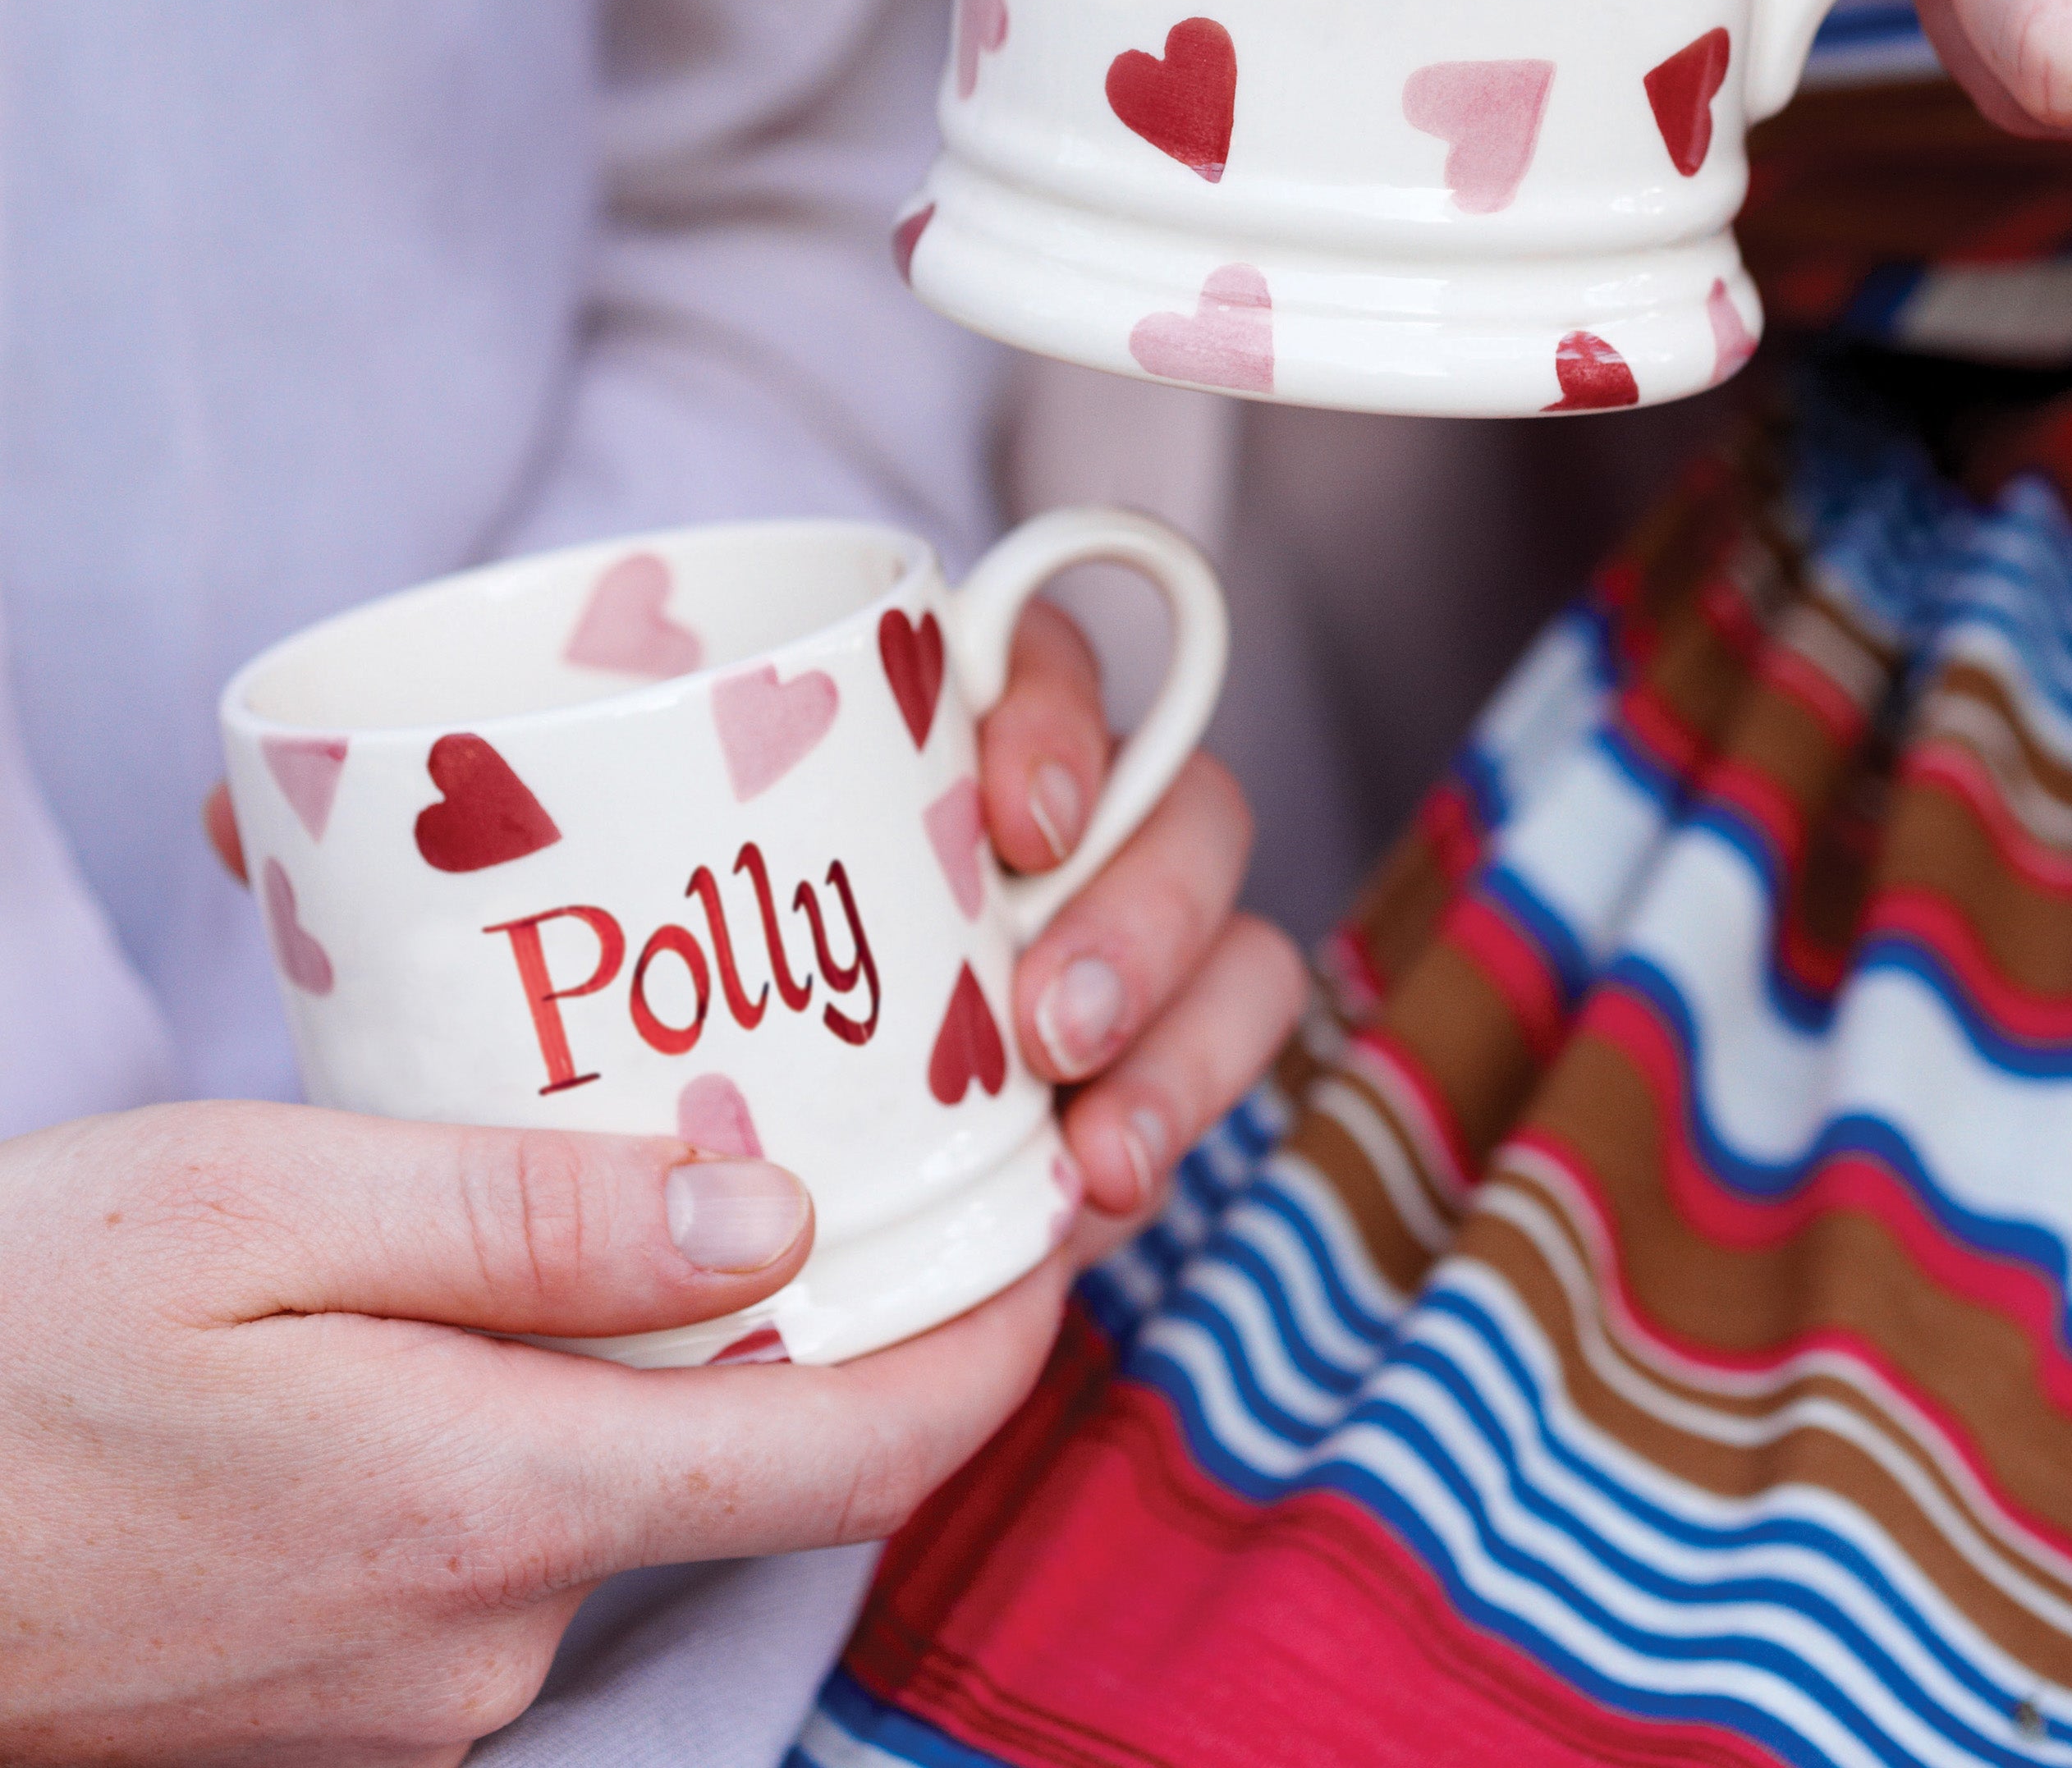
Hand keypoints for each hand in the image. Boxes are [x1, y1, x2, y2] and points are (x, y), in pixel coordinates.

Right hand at [0, 1099, 1070, 1763]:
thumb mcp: (254, 1208)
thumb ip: (528, 1222)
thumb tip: (774, 1219)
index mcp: (491, 1502)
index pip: (850, 1452)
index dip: (985, 1343)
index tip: (1055, 1226)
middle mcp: (487, 1635)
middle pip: (753, 1457)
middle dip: (833, 1313)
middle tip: (852, 1137)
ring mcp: (418, 1692)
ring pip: (630, 1486)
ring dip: (675, 1354)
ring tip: (655, 1181)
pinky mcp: (352, 1697)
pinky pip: (522, 1534)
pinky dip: (562, 1418)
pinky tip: (496, 1308)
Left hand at [208, 597, 1304, 1237]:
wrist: (664, 1160)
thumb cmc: (610, 984)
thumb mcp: (517, 900)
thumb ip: (417, 842)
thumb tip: (255, 821)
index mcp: (920, 731)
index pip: (1047, 657)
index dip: (1064, 712)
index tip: (1010, 813)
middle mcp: (1041, 830)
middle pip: (1175, 806)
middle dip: (1143, 909)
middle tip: (1037, 1020)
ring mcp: (1096, 947)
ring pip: (1226, 943)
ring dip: (1185, 1034)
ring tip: (1092, 1152)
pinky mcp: (1117, 1071)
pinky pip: (1205, 1067)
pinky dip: (1180, 1116)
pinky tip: (1094, 1199)